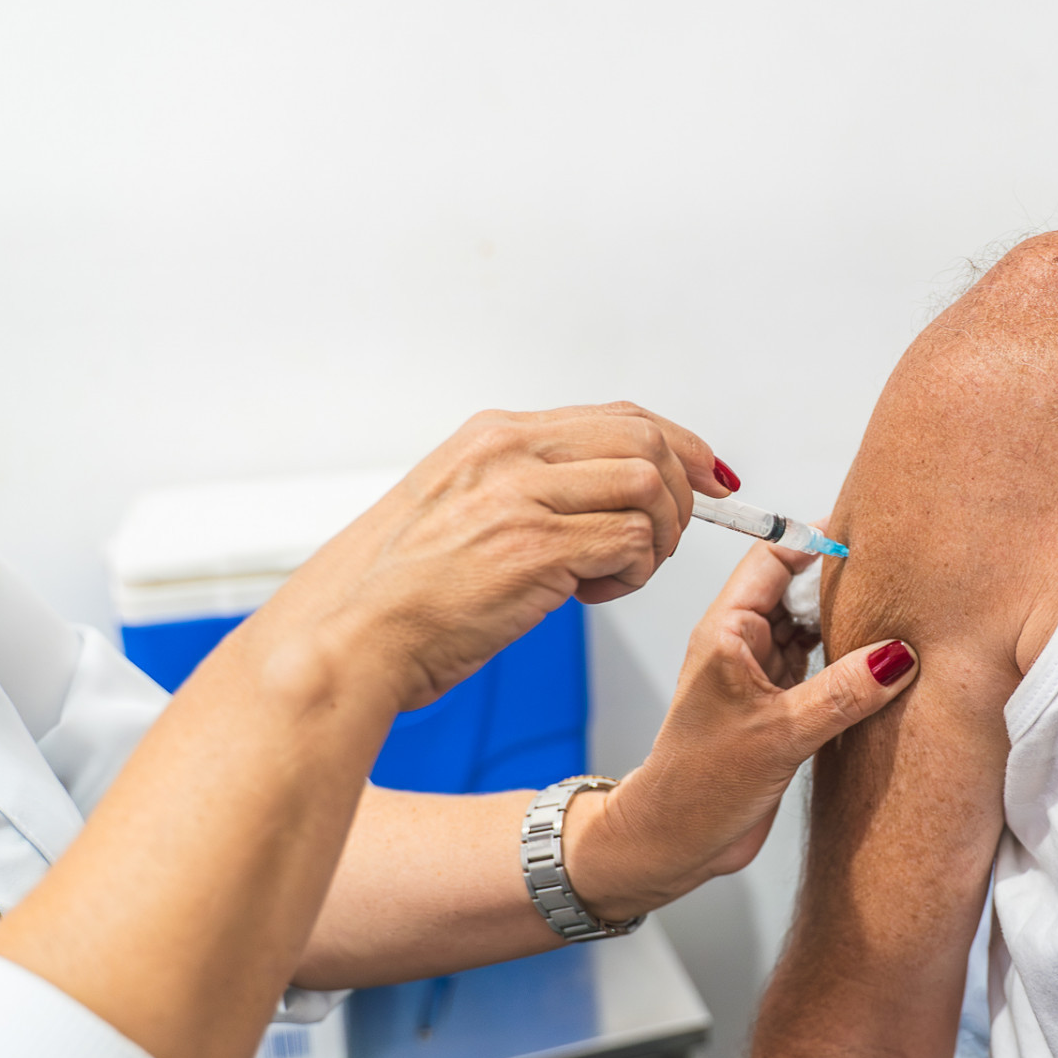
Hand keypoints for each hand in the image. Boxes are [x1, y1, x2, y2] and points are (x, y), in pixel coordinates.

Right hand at [262, 402, 723, 710]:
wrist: (345, 641)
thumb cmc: (394, 595)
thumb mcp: (456, 510)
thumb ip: (521, 490)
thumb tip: (595, 501)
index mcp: (493, 436)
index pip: (617, 417)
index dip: (682, 445)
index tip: (712, 477)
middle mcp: (509, 451)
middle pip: (646, 441)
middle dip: (682, 492)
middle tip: (666, 540)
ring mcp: (521, 496)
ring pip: (649, 487)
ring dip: (656, 538)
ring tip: (615, 574)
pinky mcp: (534, 549)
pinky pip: (631, 543)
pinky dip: (633, 574)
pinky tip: (592, 595)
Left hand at [564, 535, 919, 920]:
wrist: (674, 842)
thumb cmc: (697, 787)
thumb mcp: (779, 735)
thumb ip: (842, 692)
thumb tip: (898, 656)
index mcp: (727, 630)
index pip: (773, 556)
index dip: (818, 539)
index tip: (870, 537)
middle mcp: (744, 644)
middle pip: (799, 586)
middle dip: (844, 579)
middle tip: (899, 577)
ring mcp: (763, 675)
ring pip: (814, 627)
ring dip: (852, 623)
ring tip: (901, 615)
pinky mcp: (782, 707)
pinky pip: (822, 666)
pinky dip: (852, 662)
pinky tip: (885, 665)